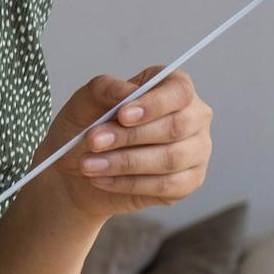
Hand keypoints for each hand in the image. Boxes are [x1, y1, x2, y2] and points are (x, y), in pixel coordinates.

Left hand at [40, 66, 214, 221]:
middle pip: (177, 126)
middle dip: (130, 136)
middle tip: (93, 141)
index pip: (179, 91)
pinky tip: (102, 179)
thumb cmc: (89, 126)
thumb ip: (104, 89)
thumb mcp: (85, 101)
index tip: (122, 114)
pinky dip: (129, 184)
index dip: (153, 104)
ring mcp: (195, 151)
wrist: (78, 166)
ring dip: (124, 162)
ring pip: (171, 158)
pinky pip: (166, 185)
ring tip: (89, 164)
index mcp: (172, 88)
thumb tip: (125, 91)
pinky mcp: (189, 181)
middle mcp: (193, 117)